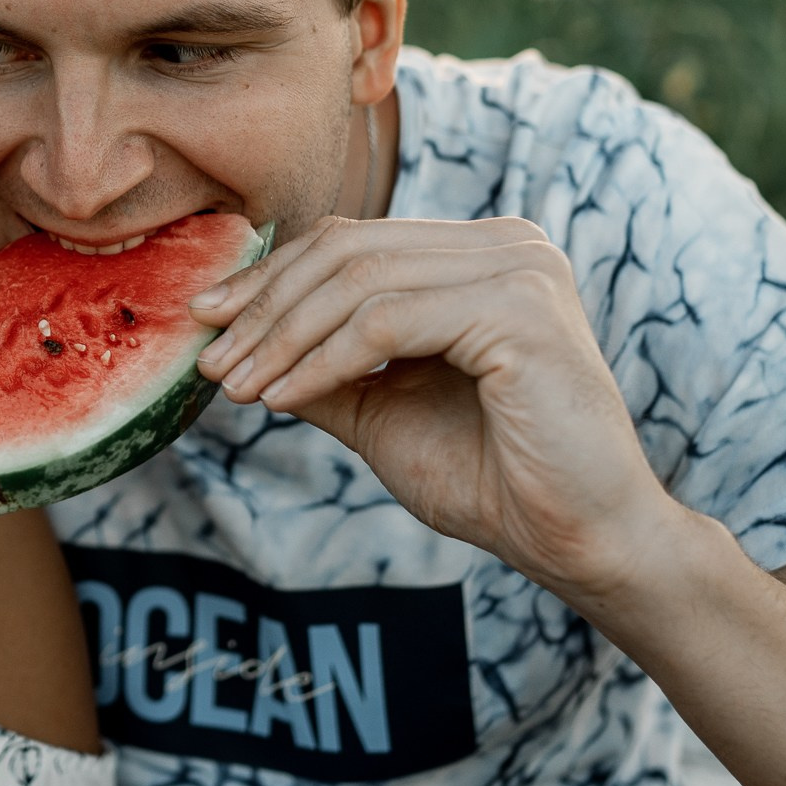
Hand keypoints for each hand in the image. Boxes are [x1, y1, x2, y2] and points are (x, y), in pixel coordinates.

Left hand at [190, 216, 687, 597]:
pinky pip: (385, 323)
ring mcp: (520, 268)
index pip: (352, 243)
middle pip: (348, 251)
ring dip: (281, 337)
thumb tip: (231, 341)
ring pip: (358, 282)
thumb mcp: (381, 409)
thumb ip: (320, 367)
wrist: (578, 542)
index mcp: (480, 254)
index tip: (206, 322)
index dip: (270, 279)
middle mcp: (507, 243)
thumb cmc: (492, 478)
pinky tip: (281, 397)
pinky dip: (320, 359)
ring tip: (235, 386)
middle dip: (264, 305)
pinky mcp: (520, 308)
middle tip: (209, 358)